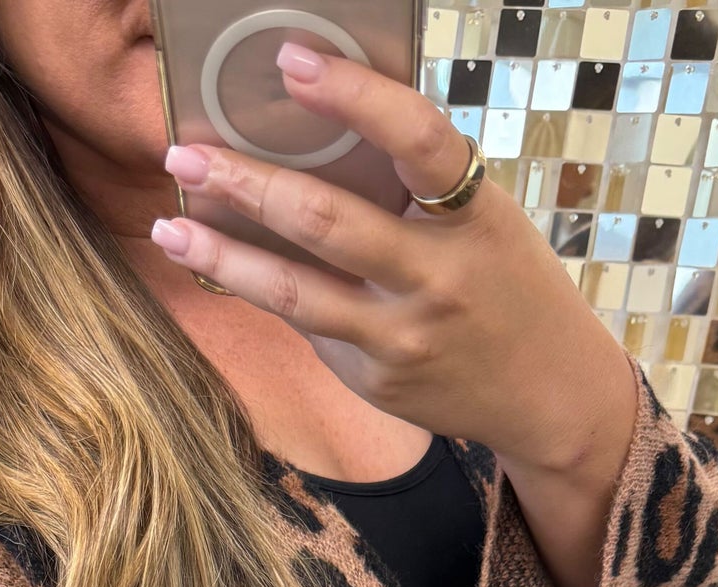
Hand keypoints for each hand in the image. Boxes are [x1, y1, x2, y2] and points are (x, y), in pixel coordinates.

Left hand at [152, 41, 633, 470]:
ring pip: (294, 291)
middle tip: (185, 152)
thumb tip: (318, 129)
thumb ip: (418, 187)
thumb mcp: (485, 221)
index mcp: (475, 215)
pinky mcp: (376, 377)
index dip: (354, 95)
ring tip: (169, 225)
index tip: (292, 61)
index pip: (417, 139)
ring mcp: (403, 335)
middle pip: (326, 220)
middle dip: (245, 182)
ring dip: (221, 253)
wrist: (548, 394)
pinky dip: (260, 291)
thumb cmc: (505, 285)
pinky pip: (306, 326)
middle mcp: (438, 277)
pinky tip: (217, 264)